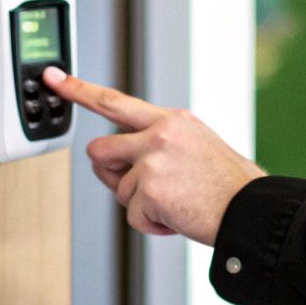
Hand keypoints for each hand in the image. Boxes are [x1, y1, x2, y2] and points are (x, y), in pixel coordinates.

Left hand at [43, 66, 264, 244]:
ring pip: (118, 188)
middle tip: (142, 186)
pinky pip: (132, 216)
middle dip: (111, 172)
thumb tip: (119, 161)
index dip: (78, 90)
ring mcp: (152, 159)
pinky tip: (178, 218)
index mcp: (171, 120)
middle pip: (100, 149)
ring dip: (141, 204)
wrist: (252, 210)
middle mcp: (159, 133)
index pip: (114, 101)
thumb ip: (158, 144)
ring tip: (177, 203)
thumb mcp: (196, 146)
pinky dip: (153, 225)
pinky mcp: (148, 188)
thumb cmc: (229, 186)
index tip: (53, 79)